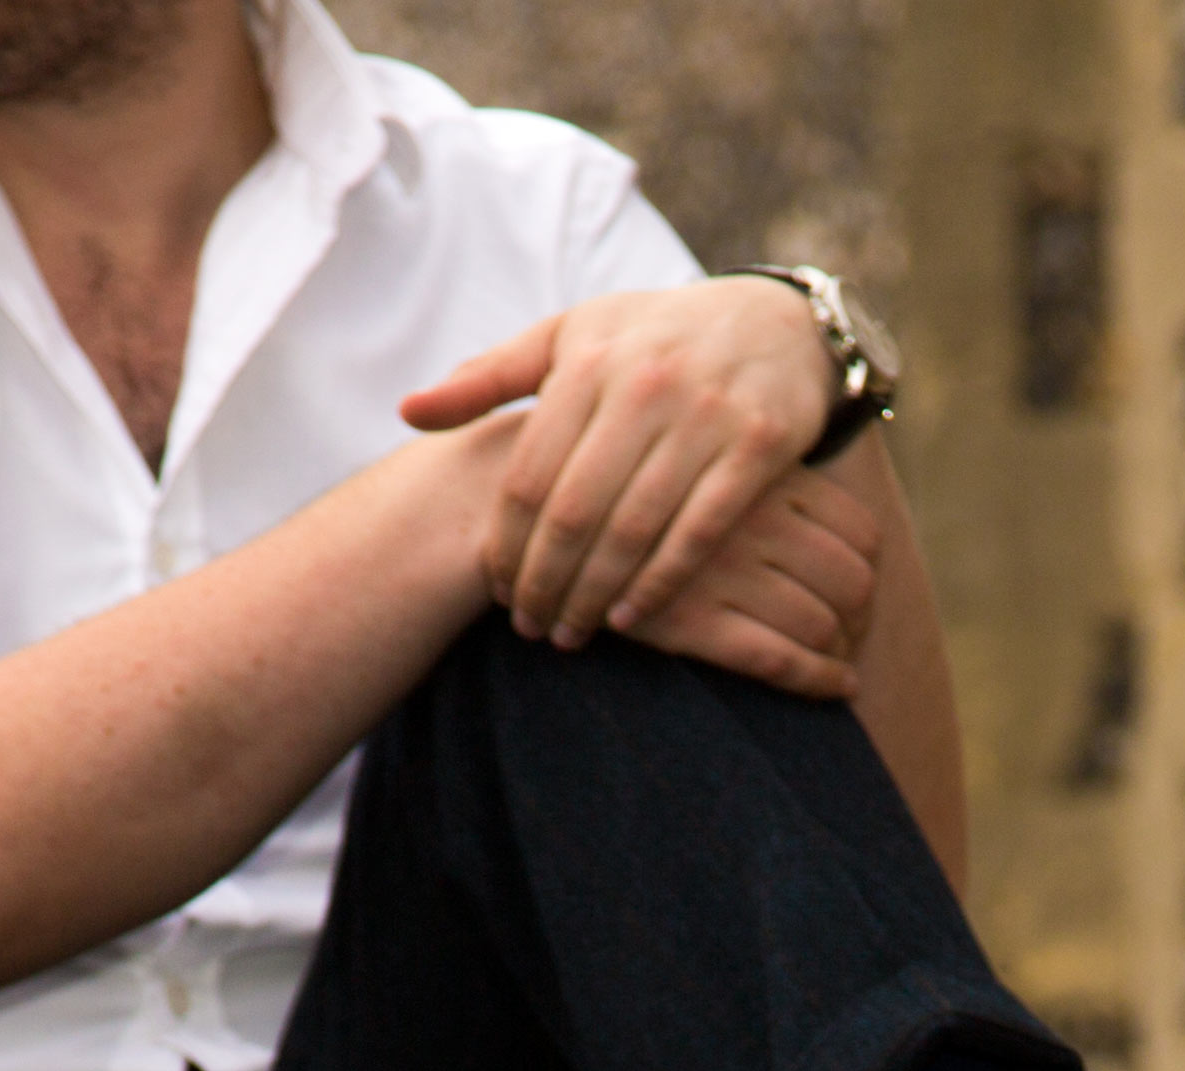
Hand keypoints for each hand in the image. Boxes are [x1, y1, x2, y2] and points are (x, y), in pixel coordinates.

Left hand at [400, 277, 840, 645]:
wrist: (777, 324)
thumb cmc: (653, 339)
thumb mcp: (570, 338)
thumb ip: (488, 377)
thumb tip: (408, 413)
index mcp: (587, 361)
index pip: (528, 474)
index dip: (506, 544)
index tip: (495, 590)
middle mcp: (644, 385)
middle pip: (575, 512)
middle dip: (544, 581)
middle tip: (528, 627)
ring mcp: (705, 416)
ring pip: (632, 529)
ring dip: (594, 594)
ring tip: (570, 632)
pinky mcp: (758, 446)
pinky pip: (698, 533)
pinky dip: (659, 584)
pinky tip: (630, 618)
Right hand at [621, 465, 882, 698]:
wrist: (530, 508)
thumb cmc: (623, 484)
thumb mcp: (695, 455)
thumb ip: (756, 481)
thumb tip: (829, 532)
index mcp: (762, 474)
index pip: (860, 530)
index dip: (870, 570)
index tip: (861, 593)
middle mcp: (752, 519)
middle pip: (852, 580)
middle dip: (862, 619)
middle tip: (853, 637)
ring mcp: (722, 570)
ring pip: (820, 623)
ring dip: (841, 653)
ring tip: (836, 663)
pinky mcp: (690, 620)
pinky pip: (780, 659)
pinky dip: (819, 680)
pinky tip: (836, 688)